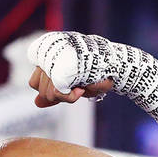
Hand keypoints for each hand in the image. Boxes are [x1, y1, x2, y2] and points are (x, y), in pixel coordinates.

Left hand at [26, 30, 157, 122]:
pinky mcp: (70, 61)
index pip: (34, 81)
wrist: (123, 68)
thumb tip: (37, 103)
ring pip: (47, 89)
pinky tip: (82, 90)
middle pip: (39, 87)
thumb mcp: (74, 87)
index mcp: (52, 59)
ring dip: (66, 96)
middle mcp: (54, 54)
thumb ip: (55, 94)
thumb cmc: (99, 76)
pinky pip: (57, 88)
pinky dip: (69, 95)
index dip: (47, 92)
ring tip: (83, 89)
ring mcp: (61, 55)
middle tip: (78, 91)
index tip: (68, 91)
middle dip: (58, 96)